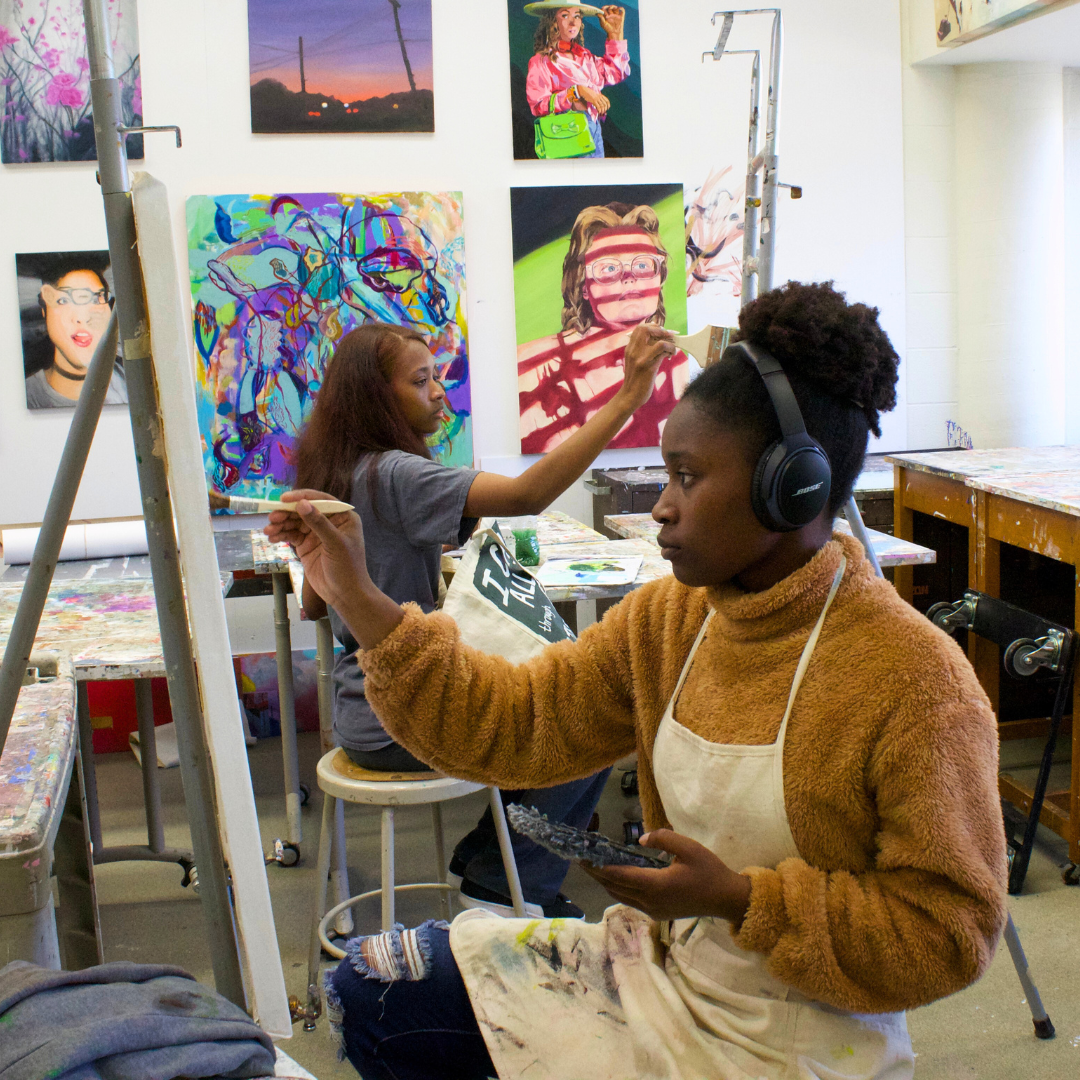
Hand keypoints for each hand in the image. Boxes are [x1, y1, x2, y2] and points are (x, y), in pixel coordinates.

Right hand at [265, 489, 366, 612]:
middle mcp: (329, 522)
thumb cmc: (348, 568)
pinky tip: (272, 537)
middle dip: (287, 513)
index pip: (321, 501)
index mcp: (343, 517)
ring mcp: (316, 534)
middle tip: (272, 517)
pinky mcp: (306, 546)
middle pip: (304, 511)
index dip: (303, 497)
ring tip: (268, 530)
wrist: (345, 594)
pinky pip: (291, 535)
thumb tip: (302, 504)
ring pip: (295, 523)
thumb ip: (319, 523)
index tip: (284, 498)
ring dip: (281, 525)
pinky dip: (281, 535)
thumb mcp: (335, 544)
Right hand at [577, 85, 610, 114]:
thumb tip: (600, 106)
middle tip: (604, 111)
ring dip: (602, 110)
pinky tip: (599, 112)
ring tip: (601, 112)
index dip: (608, 105)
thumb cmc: (590, 94)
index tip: (608, 108)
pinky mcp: (594, 101)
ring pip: (602, 106)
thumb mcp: (596, 96)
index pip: (607, 100)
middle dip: (605, 109)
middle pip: (605, 104)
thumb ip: (598, 100)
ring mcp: (597, 99)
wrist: (585, 91)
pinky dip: (599, 110)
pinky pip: (598, 106)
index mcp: (601, 95)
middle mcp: (600, 97)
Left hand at [580, 829, 751, 923]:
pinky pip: (630, 901)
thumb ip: (663, 839)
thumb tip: (641, 837)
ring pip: (621, 896)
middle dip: (596, 874)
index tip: (582, 857)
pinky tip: (617, 878)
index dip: (597, 867)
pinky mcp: (658, 913)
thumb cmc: (709, 871)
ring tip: (594, 867)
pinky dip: (619, 889)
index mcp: (655, 885)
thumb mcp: (689, 848)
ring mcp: (653, 910)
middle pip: (614, 887)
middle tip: (581, 860)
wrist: (726, 899)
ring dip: (606, 882)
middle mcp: (649, 901)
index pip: (618, 876)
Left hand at [598, 5, 624, 39]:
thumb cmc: (608, 29)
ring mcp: (615, 14)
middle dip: (609, 8)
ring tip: (614, 9)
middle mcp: (610, 13)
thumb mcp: (603, 24)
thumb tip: (597, 14)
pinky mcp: (620, 15)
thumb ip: (601, 19)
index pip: (604, 8)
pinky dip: (620, 8)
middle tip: (608, 12)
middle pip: (609, 7)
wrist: (614, 33)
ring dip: (614, 7)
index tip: (603, 10)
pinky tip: (619, 8)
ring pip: (615, 7)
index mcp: (606, 14)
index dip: (604, 8)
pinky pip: (622, 9)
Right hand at [613, 323, 675, 412]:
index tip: (661, 332)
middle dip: (660, 330)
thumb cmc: (635, 379)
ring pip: (659, 341)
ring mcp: (640, 358)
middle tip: (667, 337)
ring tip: (671, 349)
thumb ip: (641, 350)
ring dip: (669, 343)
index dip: (653, 326)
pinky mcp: (648, 367)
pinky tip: (670, 355)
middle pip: (646, 329)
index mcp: (629, 348)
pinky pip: (663, 352)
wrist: (629, 396)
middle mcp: (633, 351)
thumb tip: (658, 340)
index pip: (640, 328)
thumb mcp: (634, 361)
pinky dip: (670, 350)